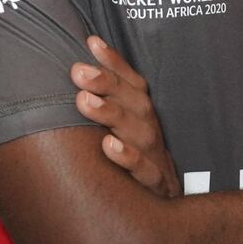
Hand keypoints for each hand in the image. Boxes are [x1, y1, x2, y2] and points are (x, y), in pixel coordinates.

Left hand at [71, 36, 180, 197]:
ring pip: (137, 131)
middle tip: (78, 72)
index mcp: (141, 110)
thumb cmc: (135, 153)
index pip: (130, 80)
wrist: (164, 201)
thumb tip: (83, 55)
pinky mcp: (155, 184)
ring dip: (111, 114)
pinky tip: (108, 145)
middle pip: (132, 101)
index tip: (90, 43)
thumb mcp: (123, 122)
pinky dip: (128, 158)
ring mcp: (154, 154)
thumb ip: (105, 94)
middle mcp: (148, 127)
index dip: (113, 61)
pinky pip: (145, 170)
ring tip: (85, 101)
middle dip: (106, 83)